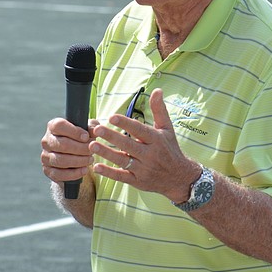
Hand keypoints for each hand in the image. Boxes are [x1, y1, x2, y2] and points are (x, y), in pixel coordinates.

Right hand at [41, 118, 96, 183]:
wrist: (73, 156)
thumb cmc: (79, 139)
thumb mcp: (87, 130)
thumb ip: (91, 128)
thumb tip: (96, 130)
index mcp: (53, 126)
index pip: (59, 126)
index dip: (74, 131)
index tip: (86, 137)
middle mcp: (46, 141)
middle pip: (62, 144)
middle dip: (80, 149)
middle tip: (92, 151)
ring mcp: (45, 156)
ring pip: (60, 160)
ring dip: (78, 161)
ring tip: (90, 160)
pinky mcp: (48, 170)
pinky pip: (59, 174)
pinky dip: (74, 173)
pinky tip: (84, 170)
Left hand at [90, 88, 200, 203]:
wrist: (179, 177)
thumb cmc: (170, 149)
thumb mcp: (167, 128)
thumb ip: (159, 109)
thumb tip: (157, 90)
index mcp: (156, 140)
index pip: (139, 130)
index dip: (126, 123)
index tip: (112, 117)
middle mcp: (150, 155)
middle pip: (129, 145)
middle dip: (112, 137)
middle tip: (97, 129)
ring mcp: (143, 169)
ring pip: (123, 161)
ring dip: (107, 153)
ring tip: (92, 145)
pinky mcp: (138, 181)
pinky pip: (122, 177)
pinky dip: (109, 173)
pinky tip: (96, 166)